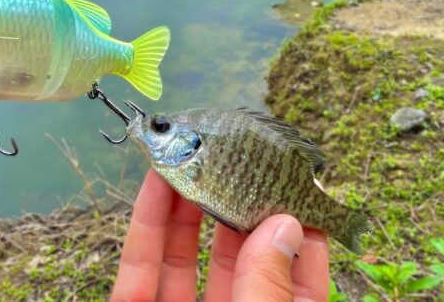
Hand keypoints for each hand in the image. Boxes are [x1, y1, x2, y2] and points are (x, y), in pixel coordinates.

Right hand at [111, 170, 329, 300]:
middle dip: (238, 205)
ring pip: (183, 258)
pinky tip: (156, 182)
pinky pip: (139, 271)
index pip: (300, 283)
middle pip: (238, 261)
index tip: (304, 187)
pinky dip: (147, 225)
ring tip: (196, 155)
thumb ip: (268, 289)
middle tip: (242, 156)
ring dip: (187, 204)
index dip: (303, 234)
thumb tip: (284, 226)